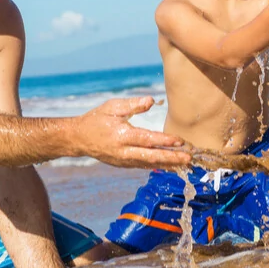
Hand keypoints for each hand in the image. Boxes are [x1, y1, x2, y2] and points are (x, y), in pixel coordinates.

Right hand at [76, 97, 191, 169]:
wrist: (79, 138)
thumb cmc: (97, 119)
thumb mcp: (113, 107)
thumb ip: (133, 105)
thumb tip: (151, 101)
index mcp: (122, 135)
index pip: (147, 140)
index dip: (164, 141)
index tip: (180, 141)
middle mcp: (123, 151)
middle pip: (151, 157)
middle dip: (172, 159)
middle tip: (189, 159)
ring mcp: (123, 161)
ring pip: (149, 164)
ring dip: (168, 164)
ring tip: (185, 164)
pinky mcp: (123, 165)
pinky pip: (143, 166)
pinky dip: (157, 165)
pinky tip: (170, 165)